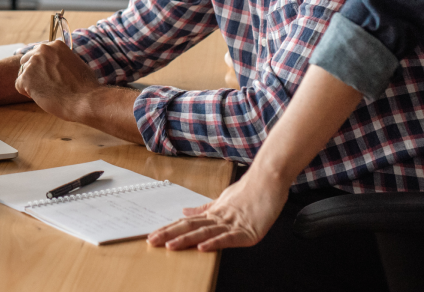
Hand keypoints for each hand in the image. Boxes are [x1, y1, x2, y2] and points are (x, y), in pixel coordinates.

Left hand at [15, 40, 100, 120]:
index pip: (38, 53)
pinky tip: (42, 96)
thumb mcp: (75, 63)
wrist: (84, 100)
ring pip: (22, 74)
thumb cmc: (85, 86)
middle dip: (33, 73)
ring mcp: (33, 63)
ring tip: (48, 92)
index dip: (42, 66)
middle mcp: (42, 50)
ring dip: (31, 84)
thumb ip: (61, 60)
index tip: (49, 75)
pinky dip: (28, 93)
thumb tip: (53, 65)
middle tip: (47, 85)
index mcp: (55, 45)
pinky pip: (19, 86)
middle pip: (26, 60)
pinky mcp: (26, 77)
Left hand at [146, 168, 290, 250]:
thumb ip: (204, 209)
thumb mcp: (224, 200)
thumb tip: (184, 211)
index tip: (152, 235)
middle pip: (191, 227)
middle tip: (152, 241)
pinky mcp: (248, 230)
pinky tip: (203, 247)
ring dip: (187, 239)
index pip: (187, 223)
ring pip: (205, 232)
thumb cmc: (251, 189)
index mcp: (214, 213)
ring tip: (171, 245)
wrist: (270, 177)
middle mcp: (220, 218)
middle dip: (170, 235)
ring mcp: (233, 223)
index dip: (169, 229)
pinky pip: (228, 238)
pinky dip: (215, 242)